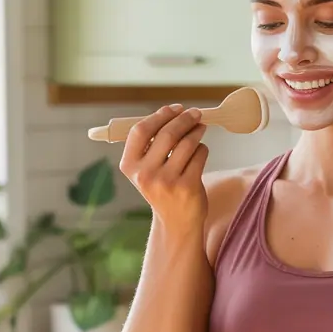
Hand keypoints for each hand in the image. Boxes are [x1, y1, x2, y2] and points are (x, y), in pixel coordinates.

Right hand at [118, 104, 208, 232]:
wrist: (176, 222)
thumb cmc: (163, 189)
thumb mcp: (146, 170)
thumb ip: (151, 144)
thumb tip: (173, 112)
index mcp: (130, 166)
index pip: (140, 131)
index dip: (159, 115)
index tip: (174, 109)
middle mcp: (146, 174)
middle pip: (167, 134)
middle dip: (184, 119)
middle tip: (195, 114)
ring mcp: (167, 182)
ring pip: (186, 143)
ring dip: (196, 131)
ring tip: (201, 128)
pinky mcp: (188, 187)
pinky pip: (199, 155)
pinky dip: (202, 149)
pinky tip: (201, 151)